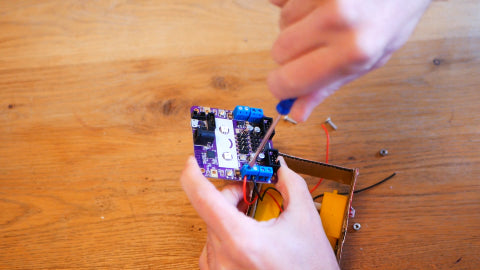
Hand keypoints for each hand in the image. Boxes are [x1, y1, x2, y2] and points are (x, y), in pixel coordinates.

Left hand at [180, 156, 338, 269]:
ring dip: (230, 216)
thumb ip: (291, 185)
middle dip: (233, 195)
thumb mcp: (305, 221)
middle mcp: (222, 257)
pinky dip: (227, 235)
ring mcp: (218, 269)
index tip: (195, 161)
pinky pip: (213, 246)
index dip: (195, 172)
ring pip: (212, 227)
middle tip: (251, 191)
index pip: (202, 196)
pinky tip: (246, 235)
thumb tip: (280, 169)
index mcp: (240, 240)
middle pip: (212, 209)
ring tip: (254, 219)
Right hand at [268, 0, 430, 121]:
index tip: (281, 84)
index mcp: (353, 52)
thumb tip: (296, 112)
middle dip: (289, 53)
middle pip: (279, 51)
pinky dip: (294, 2)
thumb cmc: (392, 18)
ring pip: (281, 22)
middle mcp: (338, 21)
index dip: (279, 87)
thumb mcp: (368, 60)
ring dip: (295, 24)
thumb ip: (328, 86)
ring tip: (324, 18)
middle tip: (314, 46)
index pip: (290, 80)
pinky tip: (318, 2)